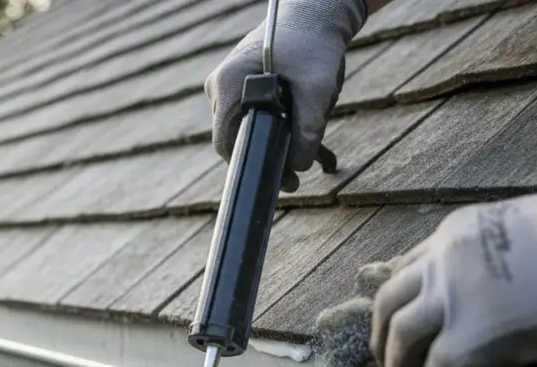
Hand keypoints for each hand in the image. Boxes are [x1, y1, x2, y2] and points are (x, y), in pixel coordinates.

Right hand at [204, 0, 366, 189]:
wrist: (314, 13)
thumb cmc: (313, 42)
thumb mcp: (318, 87)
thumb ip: (309, 128)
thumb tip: (300, 165)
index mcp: (228, 83)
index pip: (225, 141)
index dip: (251, 165)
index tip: (281, 180)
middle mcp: (219, 84)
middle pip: (233, 136)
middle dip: (264, 154)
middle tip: (295, 175)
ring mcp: (225, 83)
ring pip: (242, 126)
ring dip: (269, 140)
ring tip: (302, 152)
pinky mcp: (237, 83)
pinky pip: (248, 114)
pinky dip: (270, 125)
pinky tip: (293, 129)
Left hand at [371, 143, 536, 366]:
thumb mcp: (518, 227)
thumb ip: (490, 253)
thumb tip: (490, 281)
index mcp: (454, 235)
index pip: (406, 270)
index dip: (400, 302)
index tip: (401, 324)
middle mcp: (442, 263)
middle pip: (388, 305)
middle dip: (384, 338)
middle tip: (392, 363)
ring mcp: (454, 301)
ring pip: (401, 340)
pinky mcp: (473, 339)